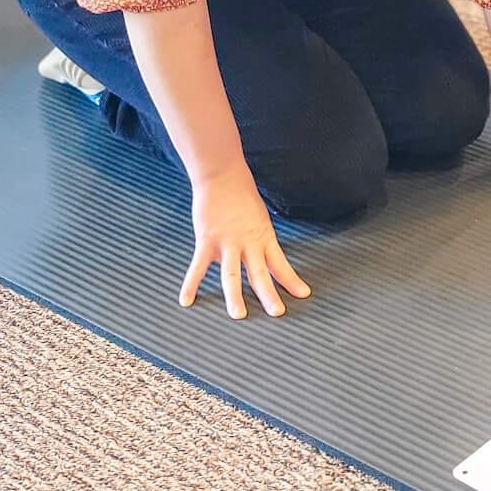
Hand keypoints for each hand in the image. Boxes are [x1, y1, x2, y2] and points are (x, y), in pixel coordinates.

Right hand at [181, 164, 312, 319]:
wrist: (223, 176)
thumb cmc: (242, 196)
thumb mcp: (259, 218)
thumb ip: (257, 240)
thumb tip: (255, 257)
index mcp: (264, 238)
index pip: (280, 264)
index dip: (291, 280)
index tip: (303, 294)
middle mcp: (248, 243)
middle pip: (260, 273)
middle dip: (269, 294)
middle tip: (277, 312)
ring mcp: (227, 243)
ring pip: (232, 274)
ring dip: (235, 296)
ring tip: (238, 314)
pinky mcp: (207, 240)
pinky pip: (198, 266)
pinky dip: (191, 284)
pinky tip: (187, 300)